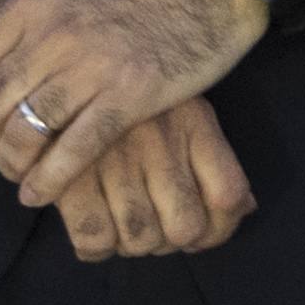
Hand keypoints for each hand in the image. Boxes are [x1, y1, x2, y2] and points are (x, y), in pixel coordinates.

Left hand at [0, 0, 268, 210]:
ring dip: (13, 164)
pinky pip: (73, 151)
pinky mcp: (127, 97)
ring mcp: (89, 68)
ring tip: (18, 175)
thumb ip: (31, 26)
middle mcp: (52, 36)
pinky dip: (49, 180)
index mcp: (32, 7)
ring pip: (26, 132)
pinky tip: (39, 193)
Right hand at [41, 96, 255, 261]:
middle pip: (184, 228)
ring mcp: (114, 159)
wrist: (58, 56)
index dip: (219, 230)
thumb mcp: (181, 103)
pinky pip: (94, 238)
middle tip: (152, 232)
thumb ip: (213, 156)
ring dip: (132, 246)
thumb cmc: (125, 84)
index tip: (199, 235)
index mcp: (192, 122)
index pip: (227, 196)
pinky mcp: (70, 174)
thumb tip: (246, 208)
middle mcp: (159, 142)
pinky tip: (91, 233)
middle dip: (169, 243)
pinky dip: (95, 248)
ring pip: (141, 239)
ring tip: (120, 230)